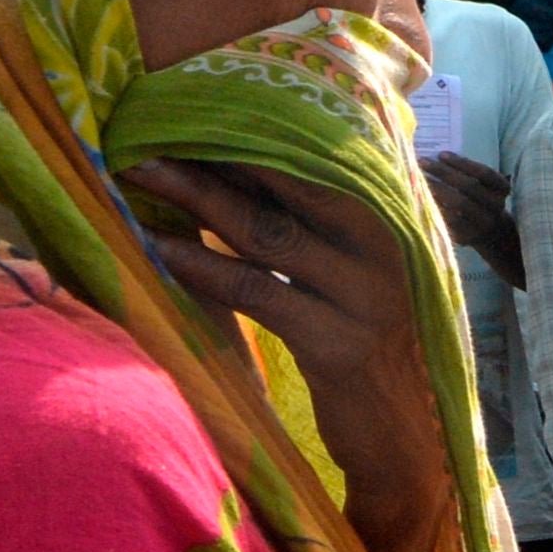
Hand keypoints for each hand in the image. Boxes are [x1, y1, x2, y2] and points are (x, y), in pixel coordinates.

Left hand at [127, 157, 452, 551]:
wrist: (414, 442)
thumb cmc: (374, 355)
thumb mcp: (362, 283)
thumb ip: (324, 234)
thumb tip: (241, 181)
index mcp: (390, 224)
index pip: (316, 162)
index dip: (251, 133)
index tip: (187, 109)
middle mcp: (385, 250)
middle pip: (289, 185)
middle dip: (213, 155)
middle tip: (145, 131)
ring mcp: (366, 297)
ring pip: (268, 232)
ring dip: (197, 199)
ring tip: (138, 173)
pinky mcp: (340, 344)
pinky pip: (262, 294)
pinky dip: (207, 268)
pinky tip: (163, 251)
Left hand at [417, 150, 522, 281]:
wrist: (490, 232)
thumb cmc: (478, 199)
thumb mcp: (481, 185)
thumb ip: (464, 172)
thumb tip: (434, 158)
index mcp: (502, 189)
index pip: (484, 173)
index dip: (462, 163)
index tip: (441, 154)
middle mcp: (496, 206)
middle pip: (469, 186)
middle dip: (444, 172)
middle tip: (423, 162)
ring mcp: (483, 223)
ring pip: (459, 203)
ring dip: (436, 188)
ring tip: (419, 177)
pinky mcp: (468, 236)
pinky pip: (449, 219)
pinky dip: (435, 205)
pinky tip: (421, 196)